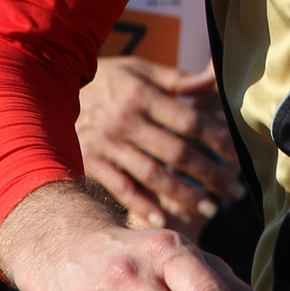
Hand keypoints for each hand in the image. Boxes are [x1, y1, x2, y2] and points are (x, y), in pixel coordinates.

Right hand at [77, 55, 238, 239]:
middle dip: (211, 174)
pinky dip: (143, 205)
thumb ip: (179, 79)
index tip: (241, 155)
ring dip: (184, 195)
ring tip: (211, 208)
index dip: (218, 139)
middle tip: (236, 191)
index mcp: (142, 95)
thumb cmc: (107, 80)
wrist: (49, 88)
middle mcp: (127, 121)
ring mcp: (108, 145)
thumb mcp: (140, 70)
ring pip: (154, 175)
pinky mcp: (92, 163)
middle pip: (177, 153)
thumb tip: (217, 74)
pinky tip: (165, 219)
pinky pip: (121, 188)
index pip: (190, 121)